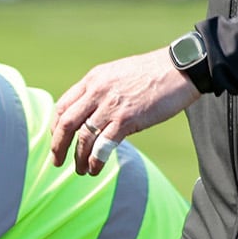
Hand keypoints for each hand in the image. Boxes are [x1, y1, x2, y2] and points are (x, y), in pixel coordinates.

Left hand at [50, 48, 198, 175]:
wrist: (182, 68)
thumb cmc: (154, 72)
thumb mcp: (118, 73)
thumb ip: (101, 90)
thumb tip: (92, 113)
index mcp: (93, 79)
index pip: (62, 105)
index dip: (55, 126)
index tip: (56, 139)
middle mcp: (97, 92)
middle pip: (65, 123)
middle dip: (57, 145)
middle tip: (56, 161)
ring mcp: (111, 106)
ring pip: (83, 138)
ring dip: (78, 158)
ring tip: (80, 170)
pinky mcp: (126, 119)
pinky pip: (103, 145)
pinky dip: (95, 160)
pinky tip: (94, 168)